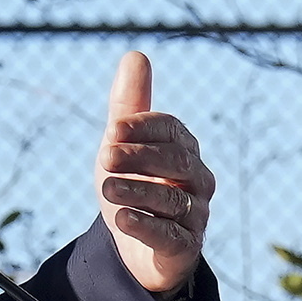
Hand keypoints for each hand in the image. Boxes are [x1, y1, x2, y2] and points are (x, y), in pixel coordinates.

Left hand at [97, 49, 216, 297]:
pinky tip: (122, 219)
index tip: (112, 128)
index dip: (142, 127)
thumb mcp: (123, 144)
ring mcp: (194, 214)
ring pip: (171, 199)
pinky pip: (169, 236)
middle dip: (139, 157)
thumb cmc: (134, 183)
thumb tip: (136, 53)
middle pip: (176, 162)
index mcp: (183, 148)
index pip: (171, 130)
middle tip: (104, 156)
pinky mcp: (184, 247)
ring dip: (137, 191)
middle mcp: (197, 179)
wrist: (136, 245)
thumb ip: (130, 104)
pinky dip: (145, 226)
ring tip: (107, 188)